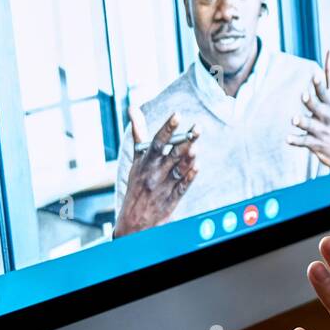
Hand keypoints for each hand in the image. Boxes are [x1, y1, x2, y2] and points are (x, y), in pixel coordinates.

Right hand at [114, 110, 198, 236]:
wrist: (132, 221)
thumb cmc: (137, 183)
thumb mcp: (136, 159)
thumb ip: (139, 134)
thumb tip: (132, 107)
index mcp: (145, 162)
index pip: (157, 142)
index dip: (167, 128)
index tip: (177, 115)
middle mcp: (154, 173)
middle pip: (171, 154)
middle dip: (185, 141)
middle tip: (197, 128)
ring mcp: (163, 186)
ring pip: (177, 170)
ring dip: (188, 158)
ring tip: (196, 146)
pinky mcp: (171, 199)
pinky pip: (181, 187)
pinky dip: (189, 177)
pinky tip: (197, 166)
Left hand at [289, 50, 329, 168]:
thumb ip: (329, 74)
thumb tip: (329, 49)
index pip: (324, 92)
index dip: (319, 84)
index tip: (314, 75)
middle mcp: (327, 116)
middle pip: (318, 107)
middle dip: (311, 101)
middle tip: (303, 95)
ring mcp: (321, 130)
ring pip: (310, 125)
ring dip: (302, 121)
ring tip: (294, 119)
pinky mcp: (315, 143)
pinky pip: (304, 141)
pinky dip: (296, 140)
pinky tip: (287, 138)